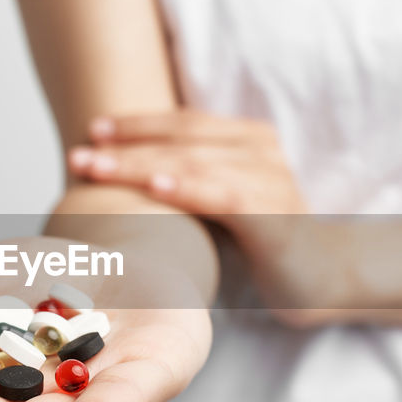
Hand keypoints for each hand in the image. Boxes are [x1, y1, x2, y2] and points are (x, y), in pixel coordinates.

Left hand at [70, 109, 307, 221]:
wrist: (323, 278)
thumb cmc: (264, 242)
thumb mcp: (224, 202)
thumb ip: (190, 180)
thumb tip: (123, 175)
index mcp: (247, 139)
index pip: (182, 124)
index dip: (136, 124)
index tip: (91, 130)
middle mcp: (261, 150)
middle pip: (181, 140)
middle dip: (124, 144)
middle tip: (78, 155)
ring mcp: (270, 179)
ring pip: (193, 163)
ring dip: (140, 164)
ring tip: (96, 167)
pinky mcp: (273, 215)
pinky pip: (223, 195)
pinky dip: (186, 188)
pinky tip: (152, 187)